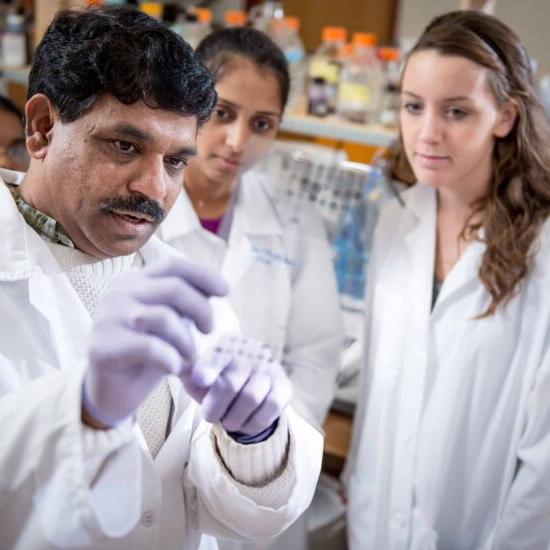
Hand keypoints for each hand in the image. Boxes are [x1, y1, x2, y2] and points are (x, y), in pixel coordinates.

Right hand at [83, 256, 227, 426]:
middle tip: (209, 331)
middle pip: (174, 288)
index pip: (173, 266)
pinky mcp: (102, 346)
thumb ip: (185, 304)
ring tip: (189, 356)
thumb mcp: (170, 324)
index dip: (203, 274)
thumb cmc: (146, 356)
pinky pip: (150, 346)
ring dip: (187, 340)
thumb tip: (217, 287)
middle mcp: (119, 293)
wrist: (111, 392)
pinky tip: (175, 368)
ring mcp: (108, 318)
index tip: (225, 290)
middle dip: (202, 310)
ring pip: (164, 317)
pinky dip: (171, 358)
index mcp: (135, 281)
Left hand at [181, 335, 292, 436]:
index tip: (200, 379)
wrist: (249, 378)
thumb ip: (184, 369)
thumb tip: (173, 364)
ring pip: (251, 397)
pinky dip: (254, 422)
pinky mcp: (284, 386)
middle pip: (230, 384)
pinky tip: (245, 423)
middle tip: (210, 415)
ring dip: (234, 418)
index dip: (208, 369)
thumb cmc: (215, 376)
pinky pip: (271, 407)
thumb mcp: (196, 372)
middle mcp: (249, 353)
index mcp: (224, 347)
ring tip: (227, 421)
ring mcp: (269, 368)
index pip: (215, 357)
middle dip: (215, 407)